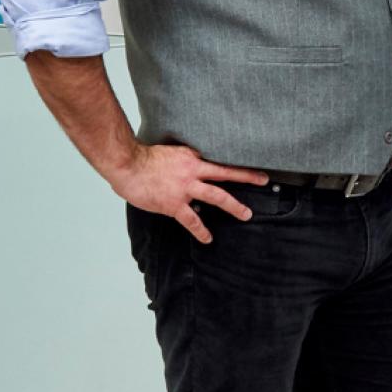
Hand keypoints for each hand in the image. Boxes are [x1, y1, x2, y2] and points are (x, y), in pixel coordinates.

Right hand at [109, 144, 269, 244]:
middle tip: (264, 180)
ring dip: (234, 206)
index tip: (251, 164)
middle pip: (227, 173)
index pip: (218, 160)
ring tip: (246, 214)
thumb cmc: (143, 158)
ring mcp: (186, 188)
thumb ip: (184, 161)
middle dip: (248, 177)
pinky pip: (192, 220)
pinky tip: (208, 238)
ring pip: (217, 196)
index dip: (235, 163)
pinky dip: (201, 230)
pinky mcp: (174, 204)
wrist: (127, 164)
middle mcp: (193, 171)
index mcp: (192, 157)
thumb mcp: (171, 153)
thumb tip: (193, 169)